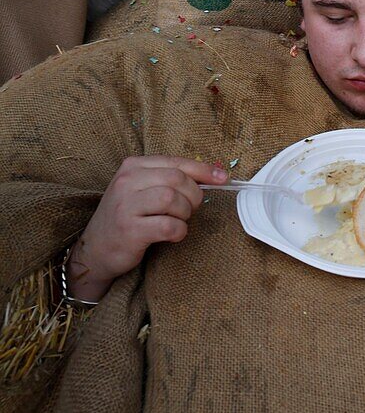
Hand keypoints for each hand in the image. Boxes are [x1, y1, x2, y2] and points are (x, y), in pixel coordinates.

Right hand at [66, 156, 229, 302]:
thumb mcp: (141, 189)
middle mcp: (126, 181)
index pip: (175, 162)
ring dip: (185, 213)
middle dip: (193, 194)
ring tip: (179, 220)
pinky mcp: (129, 230)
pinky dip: (179, 230)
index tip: (222, 178)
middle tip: (191, 208)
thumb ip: (169, 179)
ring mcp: (126, 205)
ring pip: (173, 199)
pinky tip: (174, 234)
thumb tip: (214, 173)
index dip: (203, 170)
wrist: (93, 250)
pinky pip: (167, 225)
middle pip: (177, 179)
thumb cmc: (125, 217)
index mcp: (132, 166)